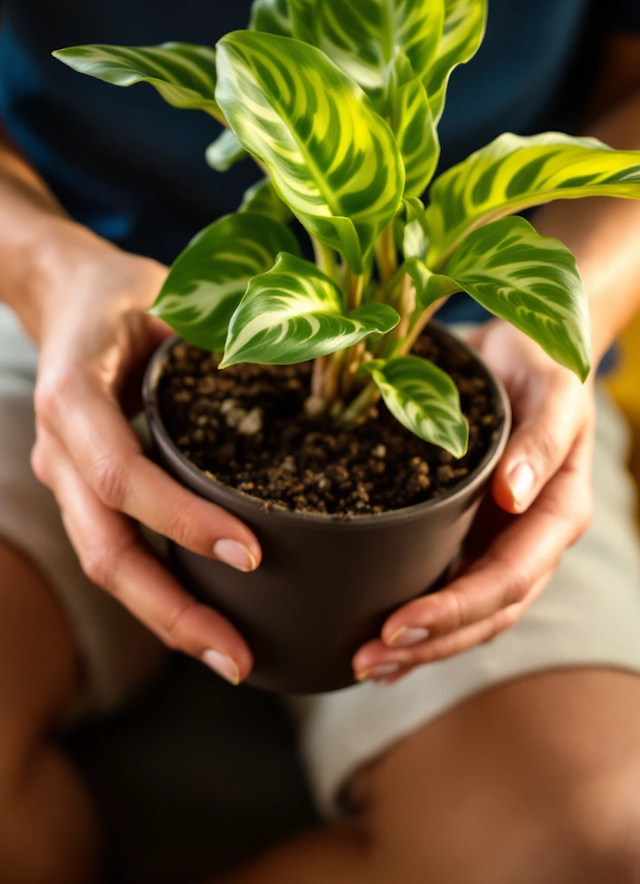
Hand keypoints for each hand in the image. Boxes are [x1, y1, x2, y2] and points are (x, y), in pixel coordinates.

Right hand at [30, 222, 260, 683]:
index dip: (180, 520)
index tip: (249, 553)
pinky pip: (117, 554)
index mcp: (74, 396)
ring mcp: (64, 478)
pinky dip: (159, 593)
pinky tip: (207, 620)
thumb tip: (326, 358)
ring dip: (166, 619)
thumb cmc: (122, 294)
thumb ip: (225, 331)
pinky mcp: (82, 493)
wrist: (64, 298)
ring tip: (231, 658)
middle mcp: (58, 449)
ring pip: (106, 567)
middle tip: (238, 656)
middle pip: (105, 551)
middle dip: (172, 610)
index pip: (121, 475)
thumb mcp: (169, 294)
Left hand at [352, 319, 594, 684]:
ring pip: (469, 614)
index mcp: (558, 511)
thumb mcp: (552, 387)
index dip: (455, 609)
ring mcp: (501, 540)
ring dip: (420, 646)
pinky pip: (448, 584)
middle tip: (365, 661)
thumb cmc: (541, 363)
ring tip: (364, 666)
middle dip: (430, 643)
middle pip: (487, 614)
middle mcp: (530, 537)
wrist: (522, 349)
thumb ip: (542, 437)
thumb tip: (516, 492)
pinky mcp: (472, 532)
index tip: (398, 624)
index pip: (507, 579)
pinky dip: (418, 618)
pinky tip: (377, 637)